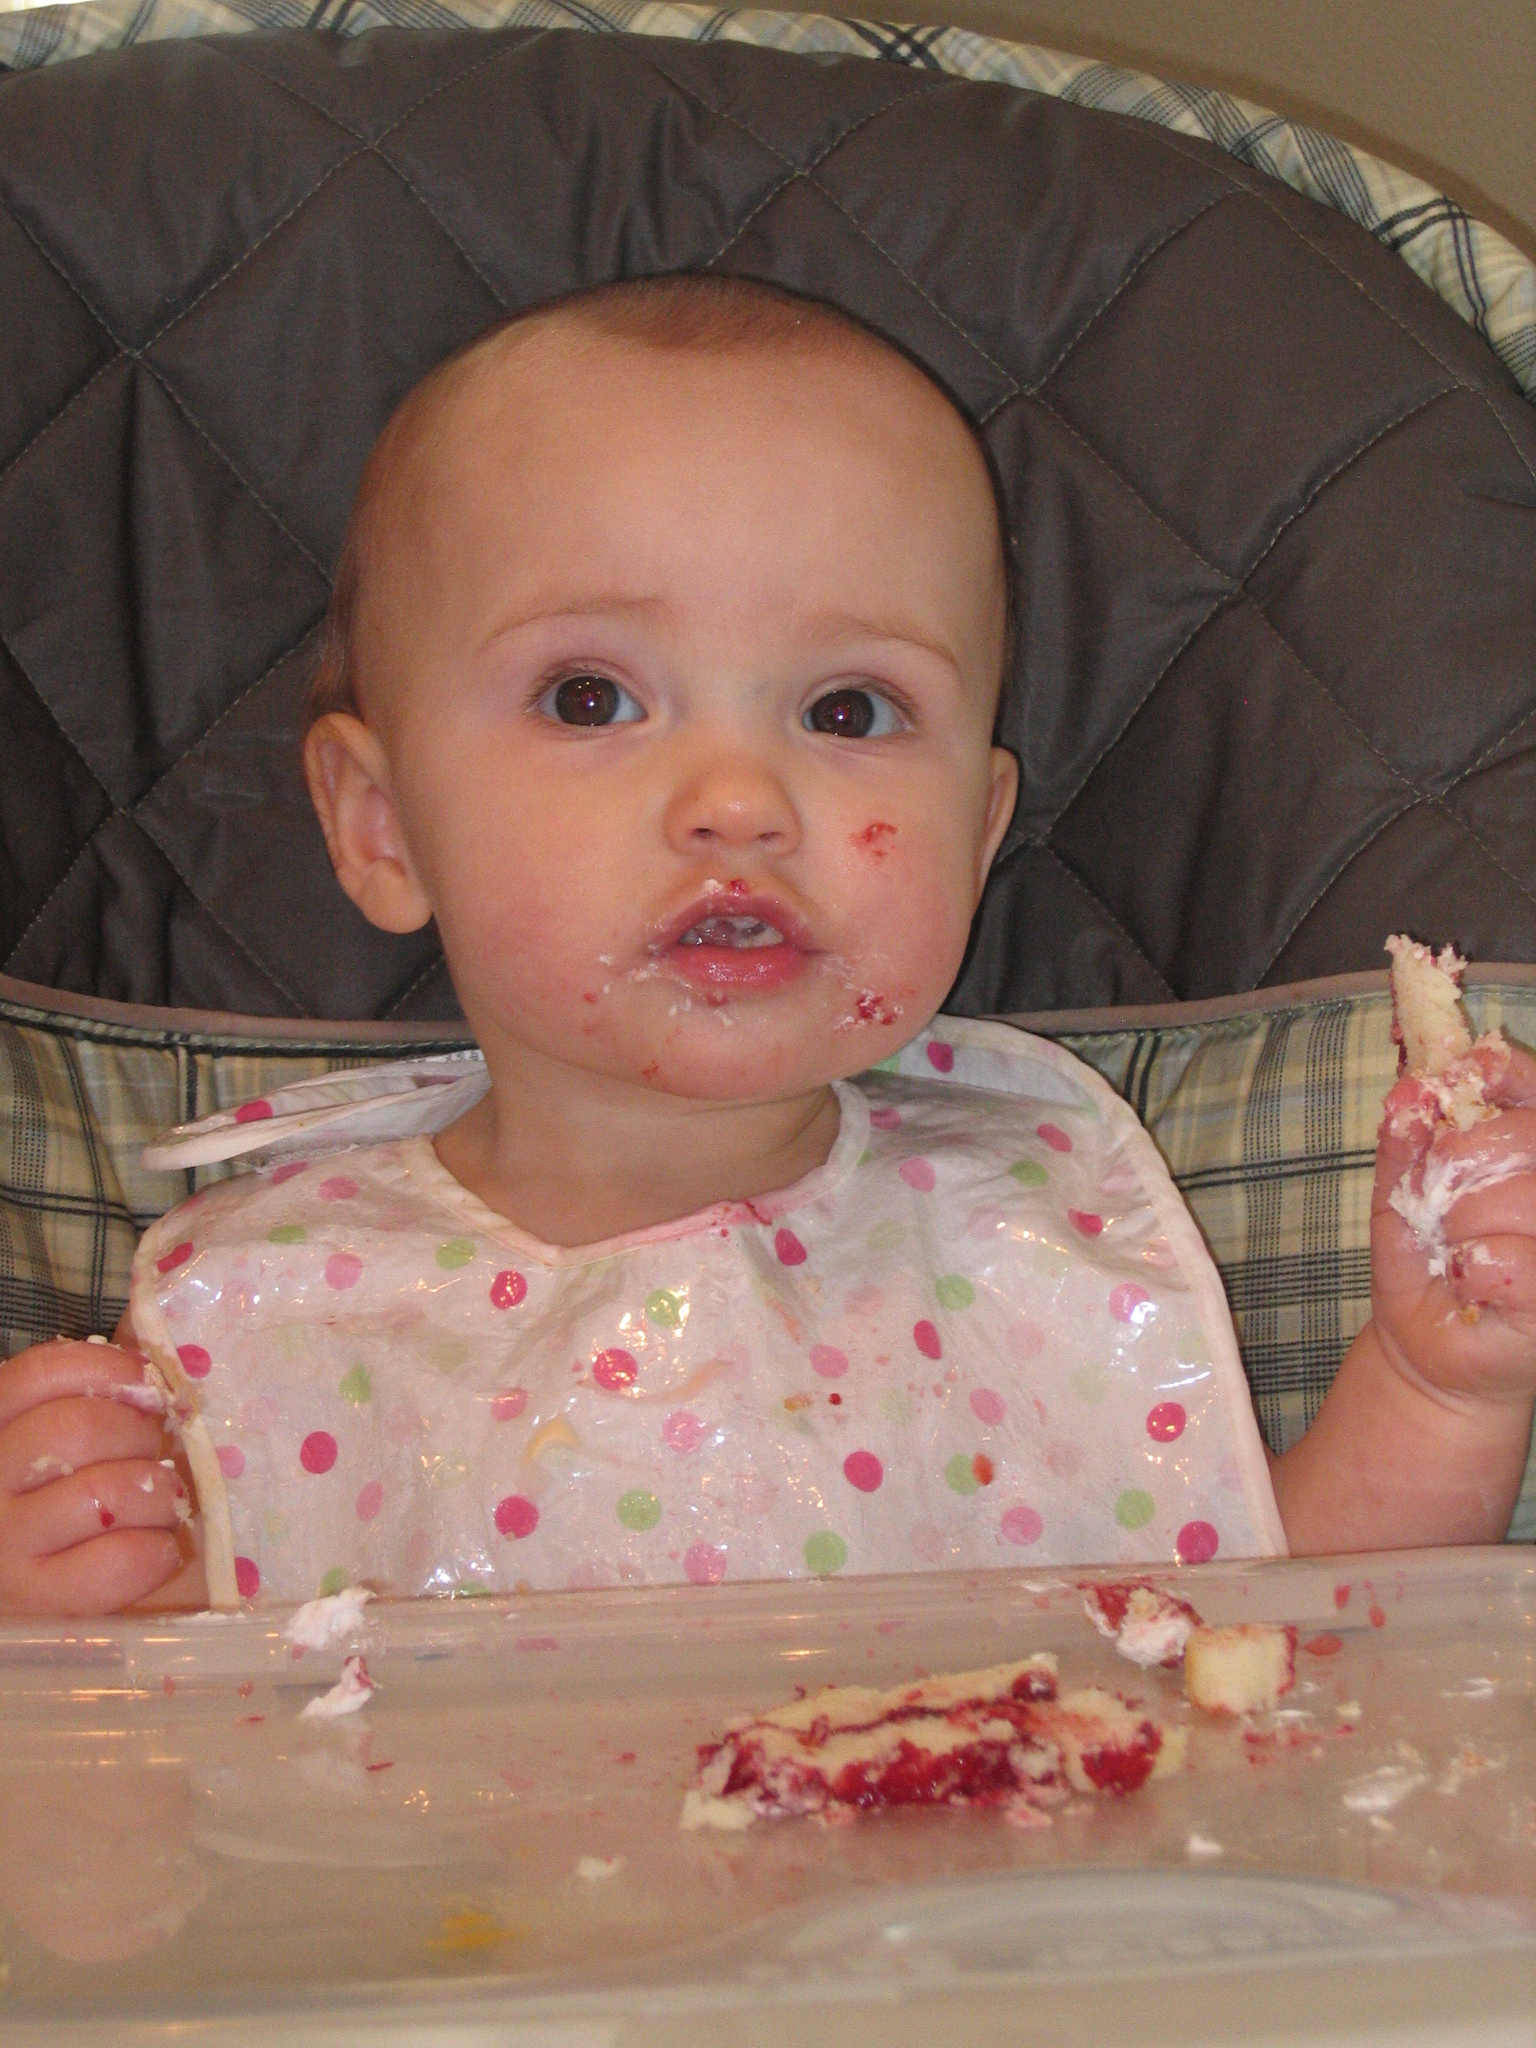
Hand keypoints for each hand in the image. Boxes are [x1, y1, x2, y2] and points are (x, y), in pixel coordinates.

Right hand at [0, 1339, 189, 1614]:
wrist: (21, 1601)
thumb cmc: (47, 1509)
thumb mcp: (47, 1443)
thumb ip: (86, 1394)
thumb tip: (150, 1341)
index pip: (42, 1373)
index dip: (111, 1371)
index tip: (148, 1387)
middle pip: (77, 1429)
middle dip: (140, 1436)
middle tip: (156, 1454)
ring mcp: (4, 1548)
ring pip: (103, 1495)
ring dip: (156, 1494)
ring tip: (163, 1502)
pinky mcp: (37, 1604)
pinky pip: (117, 1563)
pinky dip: (156, 1552)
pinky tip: (157, 1551)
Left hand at [1370, 1041, 1535, 1408]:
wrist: (1422, 1342)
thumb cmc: (1423, 1258)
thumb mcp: (1399, 1190)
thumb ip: (1406, 1140)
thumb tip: (1408, 1094)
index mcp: (1531, 1149)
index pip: (1531, 1084)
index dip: (1500, 1072)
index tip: (1461, 1074)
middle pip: (1524, 1137)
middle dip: (1456, 1165)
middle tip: (1436, 1207)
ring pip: (1520, 1197)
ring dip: (1460, 1224)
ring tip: (1452, 1249)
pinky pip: (1511, 1260)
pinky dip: (1473, 1271)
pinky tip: (1470, 1283)